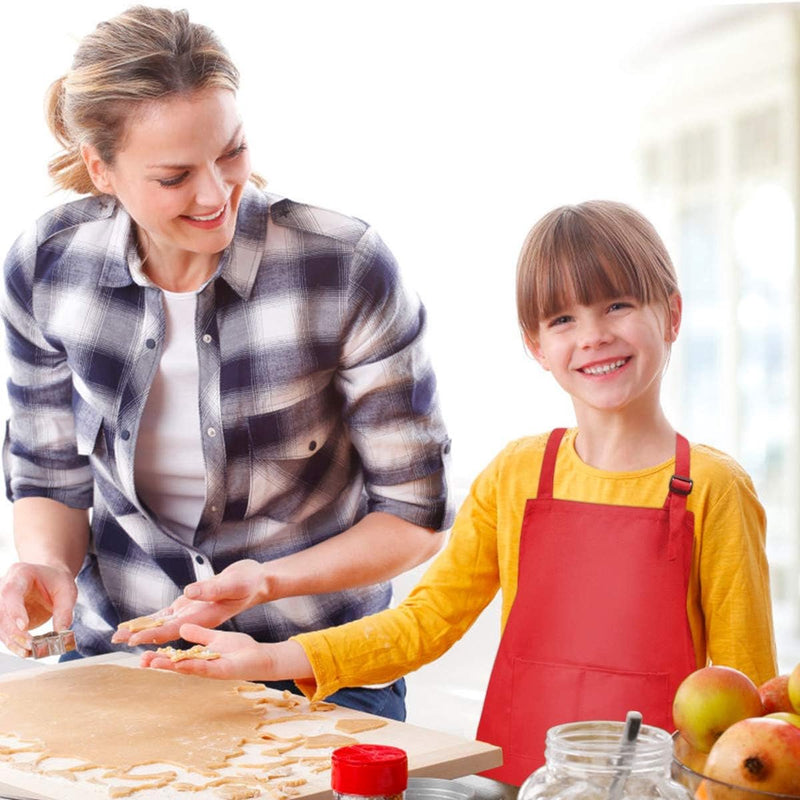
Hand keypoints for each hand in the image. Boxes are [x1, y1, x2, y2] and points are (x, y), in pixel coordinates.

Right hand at [0, 562, 76, 656]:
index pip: (10, 592)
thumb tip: (61, 633)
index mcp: (20, 573)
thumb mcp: (67, 591)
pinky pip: (3, 632)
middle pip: (1, 612)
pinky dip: (13, 643)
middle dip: (15, 632)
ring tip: (29, 652)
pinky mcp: (3, 616)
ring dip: (12, 642)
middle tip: (31, 645)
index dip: (15, 610)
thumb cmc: (57, 581)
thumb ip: (65, 611)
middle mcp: (4, 586)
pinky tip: (25, 652)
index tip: (24, 626)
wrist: (49, 578)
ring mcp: (0, 602)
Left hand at [112, 559, 267, 646]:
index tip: (135, 640)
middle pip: (164, 631)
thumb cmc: (249, 582)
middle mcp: (196, 619)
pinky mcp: (191, 605)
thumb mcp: (233, 583)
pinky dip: (153, 618)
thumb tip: (188, 592)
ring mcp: (193, 613)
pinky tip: (139, 621)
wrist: (257, 582)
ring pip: (163, 624)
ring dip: (142, 628)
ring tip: (119, 634)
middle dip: (141, 635)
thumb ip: (212, 589)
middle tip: (116, 639)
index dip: (154, 634)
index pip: (174, 629)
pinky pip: (169, 614)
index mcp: (205, 617)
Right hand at [140, 623, 285, 680]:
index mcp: (200, 656)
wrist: (261, 656)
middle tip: (140, 661)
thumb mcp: (216, 638)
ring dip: (171, 666)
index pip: (176, 656)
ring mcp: (212, 669)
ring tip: (153, 663)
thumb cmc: (240, 649)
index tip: (142, 652)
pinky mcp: (223, 670)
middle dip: (159, 663)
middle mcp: (203, 665)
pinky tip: (181, 664)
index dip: (160, 655)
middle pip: (177, 664)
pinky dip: (193, 665)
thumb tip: (182, 628)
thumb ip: (200, 635)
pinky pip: (206, 667)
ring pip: (188, 668)